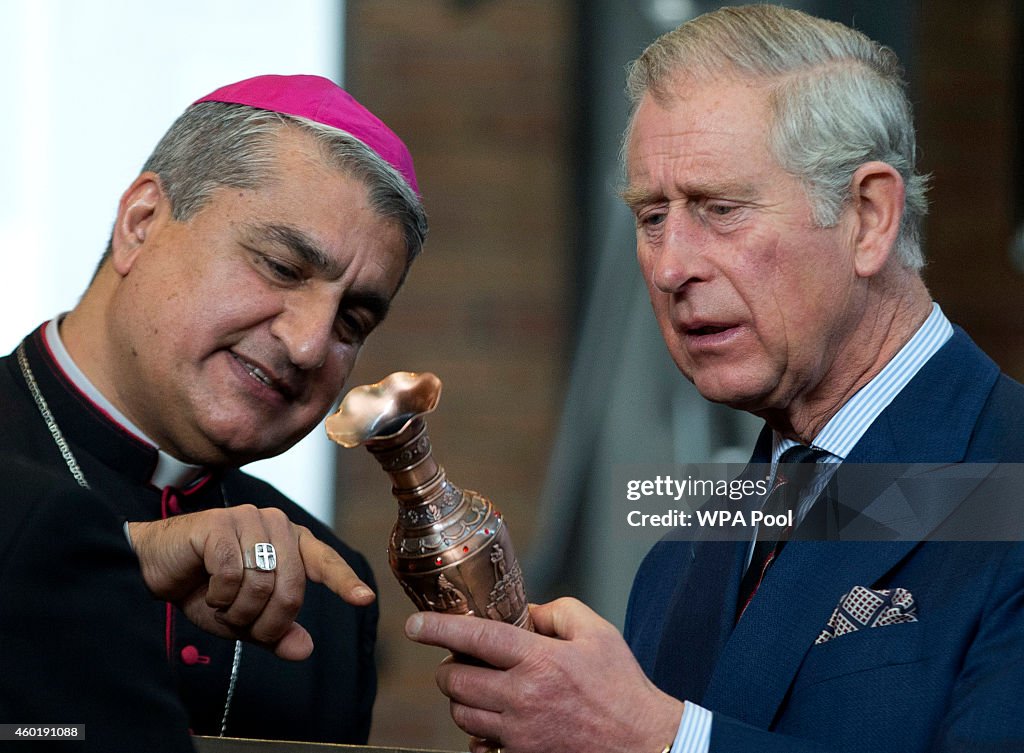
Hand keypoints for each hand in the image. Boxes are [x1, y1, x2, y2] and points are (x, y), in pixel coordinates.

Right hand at [127, 505, 373, 660]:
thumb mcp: (243, 619)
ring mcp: (249, 518)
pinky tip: (205, 589)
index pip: (324, 562)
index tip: (364, 599)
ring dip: (238, 611)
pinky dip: (218, 595)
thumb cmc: (203, 588)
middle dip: (266, 621)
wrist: (154, 568)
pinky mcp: (221, 523)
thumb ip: (275, 632)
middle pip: (291, 589)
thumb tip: (304, 650)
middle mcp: (276, 524)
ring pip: (262, 584)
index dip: (344, 582)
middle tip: (240, 625)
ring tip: (221, 605)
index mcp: (291, 541)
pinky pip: (232, 575)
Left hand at [405, 597, 684, 752]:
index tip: (414, 625)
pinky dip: (478, 731)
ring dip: (462, 699)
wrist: (644, 744)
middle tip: (463, 661)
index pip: (475, 638)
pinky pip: (478, 744)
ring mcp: (519, 734)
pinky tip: (495, 720)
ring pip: (461, 714)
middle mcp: (523, 698)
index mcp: (540, 660)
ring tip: (482, 688)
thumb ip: (557, 611)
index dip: (438, 629)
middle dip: (449, 667)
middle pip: (455, 681)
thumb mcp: (598, 633)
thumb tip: (525, 614)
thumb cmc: (622, 688)